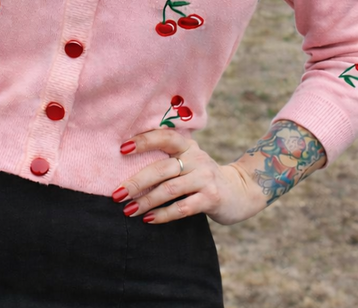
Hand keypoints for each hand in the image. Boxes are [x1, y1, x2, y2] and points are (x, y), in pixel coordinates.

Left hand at [113, 129, 266, 225]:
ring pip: (169, 190)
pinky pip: (182, 208)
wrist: (240, 191)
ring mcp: (205, 178)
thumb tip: (128, 160)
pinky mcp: (211, 198)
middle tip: (117, 194)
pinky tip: (149, 219)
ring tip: (129, 210)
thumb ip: (169, 157)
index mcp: (188, 146)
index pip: (164, 137)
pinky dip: (163, 214)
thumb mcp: (190, 159)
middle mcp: (196, 158)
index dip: (144, 140)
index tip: (122, 148)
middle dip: (136, 182)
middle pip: (161, 168)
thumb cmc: (203, 175)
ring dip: (146, 201)